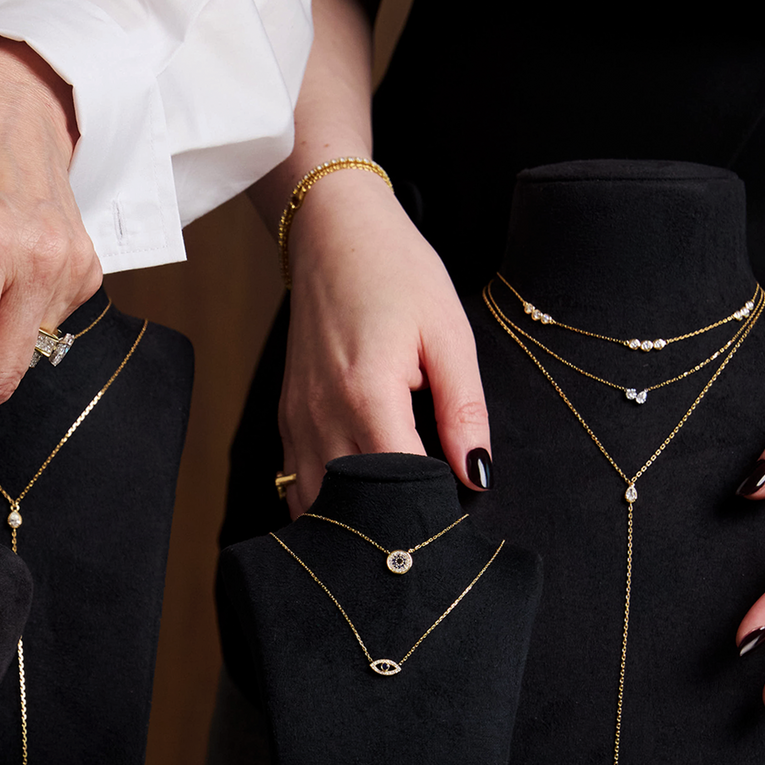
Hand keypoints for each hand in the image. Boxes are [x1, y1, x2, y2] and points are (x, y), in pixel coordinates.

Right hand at [277, 169, 491, 515]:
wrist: (334, 236)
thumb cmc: (396, 274)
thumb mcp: (449, 334)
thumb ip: (464, 410)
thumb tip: (477, 476)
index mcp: (367, 394)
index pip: (398, 484)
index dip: (429, 509)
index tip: (455, 518)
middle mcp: (323, 416)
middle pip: (354, 504)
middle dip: (392, 522)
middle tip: (428, 528)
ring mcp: (298, 421)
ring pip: (316, 504)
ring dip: (353, 517)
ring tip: (392, 518)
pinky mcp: (287, 420)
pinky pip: (298, 484)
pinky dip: (325, 502)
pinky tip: (356, 501)